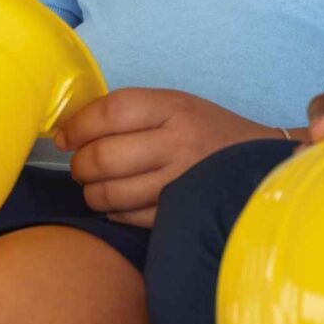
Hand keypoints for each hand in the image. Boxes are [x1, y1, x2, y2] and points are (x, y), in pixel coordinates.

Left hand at [53, 89, 283, 227]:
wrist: (259, 164)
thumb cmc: (207, 132)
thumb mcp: (176, 106)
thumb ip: (130, 113)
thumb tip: (71, 130)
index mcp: (173, 107)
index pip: (110, 112)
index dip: (78, 126)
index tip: (64, 136)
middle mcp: (177, 142)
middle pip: (104, 156)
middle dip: (80, 165)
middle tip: (80, 166)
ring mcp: (181, 181)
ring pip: (113, 192)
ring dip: (92, 192)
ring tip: (94, 187)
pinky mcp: (182, 212)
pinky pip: (130, 217)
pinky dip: (114, 212)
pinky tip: (116, 205)